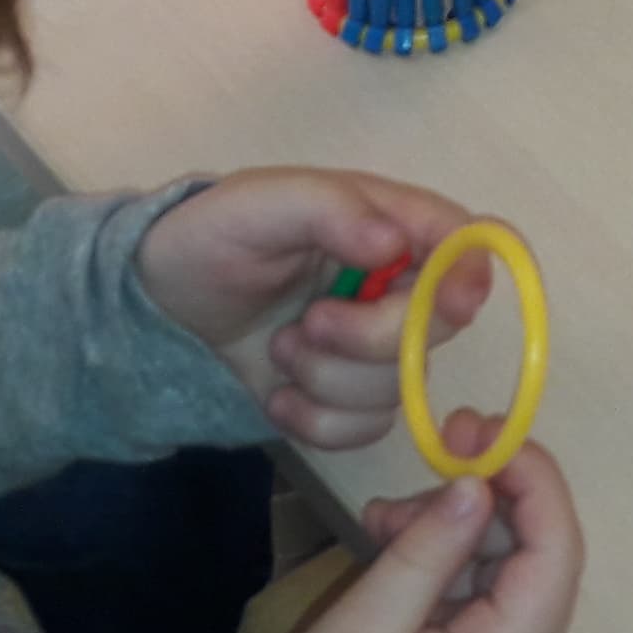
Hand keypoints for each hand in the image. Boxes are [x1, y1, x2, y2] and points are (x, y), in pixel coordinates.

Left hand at [135, 169, 502, 448]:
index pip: (469, 243)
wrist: (160, 311)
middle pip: (440, 328)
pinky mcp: (349, 399)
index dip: (472, 274)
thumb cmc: (213, 240)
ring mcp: (377, 348)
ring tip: (279, 348)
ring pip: (400, 386)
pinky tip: (277, 395)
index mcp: (393, 224)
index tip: (446, 304)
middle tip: (307, 324)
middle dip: (367, 339)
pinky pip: (365, 429)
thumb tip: (395, 246)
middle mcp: (400, 287)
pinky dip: (315, 421)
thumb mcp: (261, 203)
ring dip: (327, 379)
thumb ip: (331, 209)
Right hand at [246, 443, 584, 632]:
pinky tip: (385, 538)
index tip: (481, 429)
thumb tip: (476, 482)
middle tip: (438, 443)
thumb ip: (425, 554)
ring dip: (455, 523)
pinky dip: (439, 559)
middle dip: (492, 490)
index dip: (533, 478)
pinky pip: (475, 597)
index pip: (557, 551)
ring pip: (503, 568)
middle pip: (536, 553)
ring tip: (383, 514)